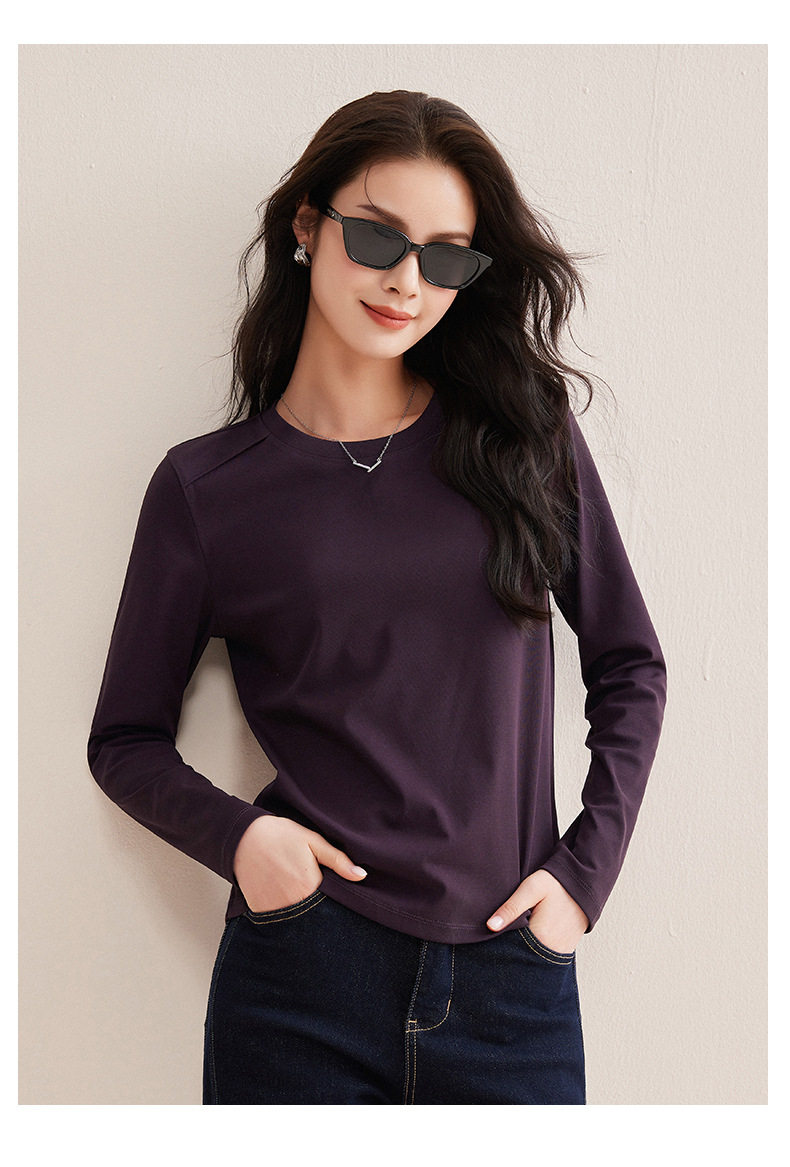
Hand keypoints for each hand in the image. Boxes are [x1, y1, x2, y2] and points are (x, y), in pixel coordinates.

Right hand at [233, 815, 367, 912]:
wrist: (244, 837)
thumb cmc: (281, 836)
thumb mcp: (313, 841)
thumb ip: (338, 860)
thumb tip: (361, 876)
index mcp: (311, 886)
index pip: (332, 906)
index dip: (335, 903)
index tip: (334, 897)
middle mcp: (294, 903)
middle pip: (314, 917)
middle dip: (319, 911)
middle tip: (312, 895)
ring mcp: (276, 910)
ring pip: (296, 921)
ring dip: (301, 914)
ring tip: (295, 893)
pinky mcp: (261, 912)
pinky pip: (277, 921)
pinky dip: (283, 914)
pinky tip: (282, 898)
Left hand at [486, 869, 587, 952]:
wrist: (585, 884)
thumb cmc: (557, 884)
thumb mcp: (531, 889)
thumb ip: (511, 908)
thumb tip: (490, 926)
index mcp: (540, 937)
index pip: (510, 951)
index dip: (498, 945)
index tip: (490, 937)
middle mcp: (551, 951)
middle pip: (521, 957)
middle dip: (509, 951)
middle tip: (498, 938)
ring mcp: (559, 952)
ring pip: (532, 959)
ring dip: (521, 952)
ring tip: (514, 936)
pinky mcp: (565, 950)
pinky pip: (543, 956)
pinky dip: (534, 951)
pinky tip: (528, 938)